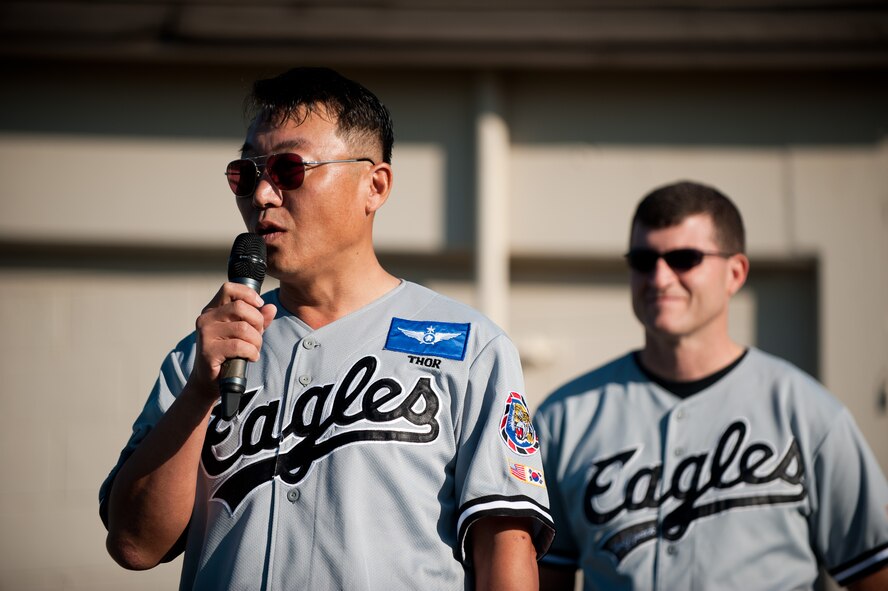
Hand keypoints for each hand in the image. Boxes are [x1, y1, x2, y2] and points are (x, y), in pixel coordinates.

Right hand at [188, 282, 276, 398]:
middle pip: (241, 307)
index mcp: (213, 310)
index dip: (248, 293)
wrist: (209, 381)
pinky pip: (240, 346)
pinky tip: (250, 357)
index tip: (259, 304)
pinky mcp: (208, 351)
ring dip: (256, 341)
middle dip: (257, 322)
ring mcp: (205, 334)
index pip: (229, 288)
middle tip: (258, 336)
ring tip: (254, 350)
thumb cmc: (228, 354)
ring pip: (243, 328)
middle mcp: (206, 319)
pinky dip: (251, 352)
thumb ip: (258, 320)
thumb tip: (271, 307)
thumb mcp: (245, 334)